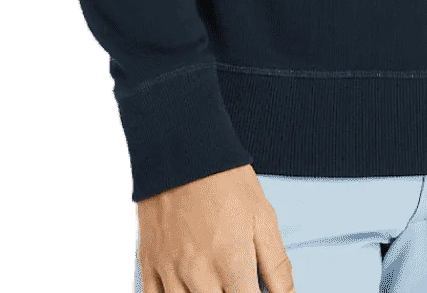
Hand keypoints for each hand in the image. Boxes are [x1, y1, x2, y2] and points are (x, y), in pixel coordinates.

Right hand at [136, 163, 294, 291]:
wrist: (183, 148)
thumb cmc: (227, 181)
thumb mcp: (263, 217)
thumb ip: (277, 266)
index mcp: (231, 261)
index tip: (253, 291)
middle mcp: (198, 272)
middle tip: (235, 285)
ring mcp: (169, 270)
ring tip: (214, 285)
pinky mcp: (149, 263)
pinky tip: (186, 290)